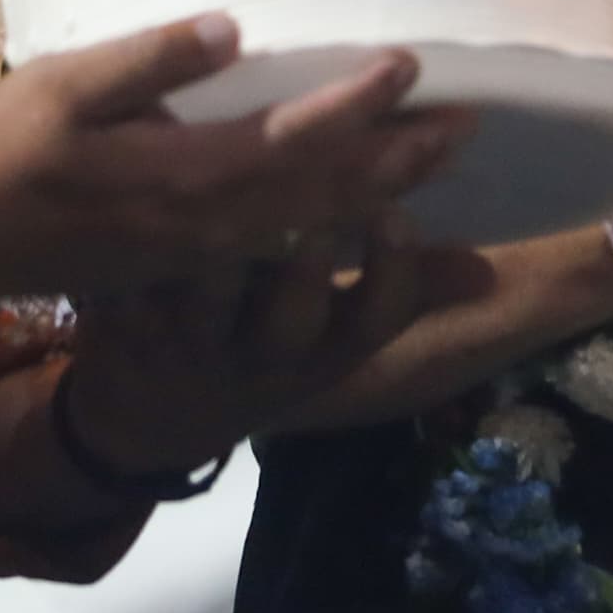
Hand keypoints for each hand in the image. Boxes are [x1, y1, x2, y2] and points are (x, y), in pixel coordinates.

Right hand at [0, 12, 477, 304]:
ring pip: (313, 227)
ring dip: (382, 194)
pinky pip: (283, 248)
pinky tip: (368, 209)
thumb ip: (149, 61)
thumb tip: (228, 26)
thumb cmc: (7, 144)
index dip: (356, 105)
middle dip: (401, 160)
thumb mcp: (66, 86)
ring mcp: (201, 252)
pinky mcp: (190, 263)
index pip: (292, 141)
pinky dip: (337, 228)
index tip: (412, 63)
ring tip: (439, 159)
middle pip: (325, 194)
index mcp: (182, 176)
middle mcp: (207, 224)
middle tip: (470, 123)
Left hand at [58, 221, 488, 482]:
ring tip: (239, 194)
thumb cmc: (259, 350)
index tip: (400, 213)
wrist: (143, 422)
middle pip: (296, 313)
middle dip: (316, 253)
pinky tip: (143, 190)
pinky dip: (133, 247)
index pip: (376, 320)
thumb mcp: (333, 340)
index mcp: (325, 353)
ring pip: (210, 300)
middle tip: (325, 190)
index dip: (392, 273)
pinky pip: (129, 286)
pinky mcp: (125, 324)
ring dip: (228, 251)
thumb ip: (401, 291)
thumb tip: (487, 270)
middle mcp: (264, 355)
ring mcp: (191, 344)